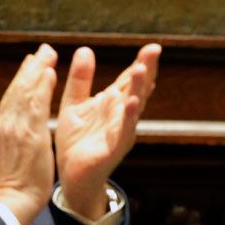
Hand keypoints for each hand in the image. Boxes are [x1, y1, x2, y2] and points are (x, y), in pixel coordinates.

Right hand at [0, 45, 58, 224]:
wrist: (11, 203)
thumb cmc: (14, 186)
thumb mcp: (10, 157)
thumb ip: (15, 139)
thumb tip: (20, 129)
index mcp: (3, 132)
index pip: (12, 100)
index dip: (22, 80)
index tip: (32, 64)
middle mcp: (6, 126)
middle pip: (17, 90)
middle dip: (30, 68)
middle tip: (41, 50)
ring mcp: (15, 129)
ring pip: (24, 92)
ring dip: (36, 70)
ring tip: (47, 54)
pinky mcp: (28, 135)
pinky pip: (35, 105)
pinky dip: (41, 87)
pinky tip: (49, 73)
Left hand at [54, 44, 160, 216]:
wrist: (71, 178)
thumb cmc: (76, 142)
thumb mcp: (74, 105)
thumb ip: (80, 80)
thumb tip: (85, 50)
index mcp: (113, 104)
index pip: (129, 80)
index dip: (141, 63)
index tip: (151, 47)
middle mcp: (122, 116)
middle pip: (137, 89)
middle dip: (146, 70)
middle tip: (154, 51)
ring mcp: (121, 131)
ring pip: (133, 107)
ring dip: (138, 89)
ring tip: (141, 70)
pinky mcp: (113, 148)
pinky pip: (123, 130)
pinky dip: (129, 117)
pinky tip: (132, 103)